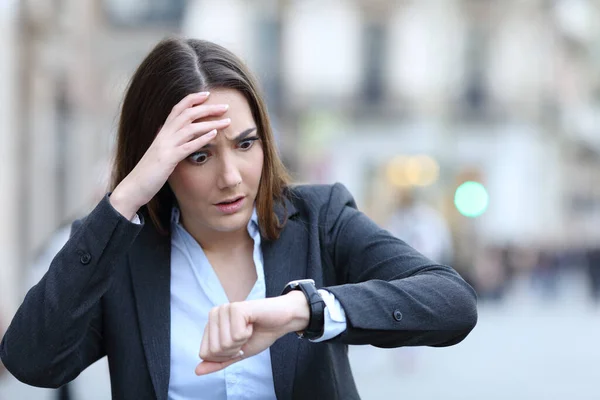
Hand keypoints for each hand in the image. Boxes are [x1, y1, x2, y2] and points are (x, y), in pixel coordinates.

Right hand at [110, 92, 231, 218]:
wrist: (133, 187)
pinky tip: (214, 134)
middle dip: (208, 108)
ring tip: (227, 121)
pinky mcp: (168, 159)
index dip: (192, 99)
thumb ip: (170, 144)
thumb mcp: (160, 154)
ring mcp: (166, 146)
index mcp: (162, 133)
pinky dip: (202, 139)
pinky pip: (187, 146)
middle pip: (188, 114)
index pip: (177, 109)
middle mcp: (164, 135)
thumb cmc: (148, 173)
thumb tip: (179, 138)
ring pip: (190, 127)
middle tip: (226, 106)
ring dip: (210, 122)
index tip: (207, 94)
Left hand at [195, 291, 309, 375]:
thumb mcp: (237, 353)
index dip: (225, 356)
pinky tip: (253, 324)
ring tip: (249, 329)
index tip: (238, 344)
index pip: (205, 353)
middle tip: (245, 336)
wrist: (282, 321)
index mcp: (211, 323)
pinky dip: (248, 335)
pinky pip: (236, 335)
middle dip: (233, 350)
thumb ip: (218, 362)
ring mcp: (225, 309)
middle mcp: (215, 313)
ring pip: (224, 343)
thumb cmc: (260, 333)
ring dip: (241, 342)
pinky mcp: (236, 308)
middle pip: (214, 350)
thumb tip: (197, 371)